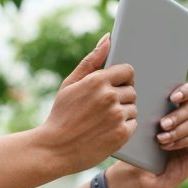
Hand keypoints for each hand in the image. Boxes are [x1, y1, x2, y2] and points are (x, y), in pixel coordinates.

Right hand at [37, 33, 137, 173]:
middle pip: (132, 90)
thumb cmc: (61, 115)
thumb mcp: (70, 84)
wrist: (54, 149)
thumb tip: (108, 38)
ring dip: (123, 113)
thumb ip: (91, 61)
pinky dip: (123, 128)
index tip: (114, 86)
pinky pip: (133, 124)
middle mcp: (110, 96)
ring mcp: (117, 116)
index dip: (122, 78)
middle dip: (121, 97)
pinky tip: (107, 131)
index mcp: (98, 80)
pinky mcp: (122, 134)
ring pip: (133, 108)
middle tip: (103, 108)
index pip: (128, 71)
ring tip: (102, 121)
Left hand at [106, 82, 187, 187]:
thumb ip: (145, 110)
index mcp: (173, 108)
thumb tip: (145, 93)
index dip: (184, 90)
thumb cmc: (135, 148)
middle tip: (162, 124)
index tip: (172, 96)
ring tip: (160, 138)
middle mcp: (185, 120)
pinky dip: (181, 141)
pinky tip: (167, 145)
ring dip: (176, 130)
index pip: (187, 91)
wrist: (136, 175)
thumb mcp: (138, 127)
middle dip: (175, 115)